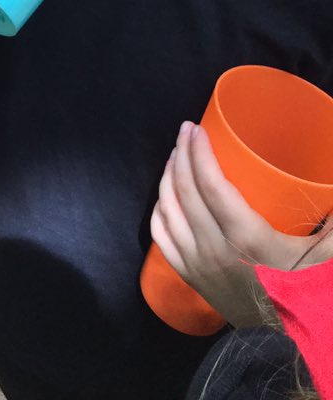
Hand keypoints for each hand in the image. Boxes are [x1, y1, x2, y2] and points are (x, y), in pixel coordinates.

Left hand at [150, 122, 316, 327]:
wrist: (291, 344)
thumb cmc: (309, 292)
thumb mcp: (327, 254)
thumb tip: (332, 188)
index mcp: (246, 238)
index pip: (210, 185)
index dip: (198, 153)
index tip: (195, 129)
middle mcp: (214, 248)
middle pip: (185, 191)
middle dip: (181, 155)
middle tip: (185, 133)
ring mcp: (197, 264)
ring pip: (168, 210)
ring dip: (168, 178)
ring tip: (175, 157)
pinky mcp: (190, 278)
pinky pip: (162, 237)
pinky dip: (159, 210)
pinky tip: (165, 196)